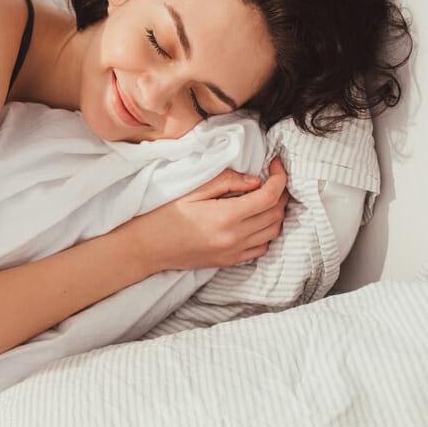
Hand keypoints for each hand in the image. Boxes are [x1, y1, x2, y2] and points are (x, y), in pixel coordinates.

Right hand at [133, 157, 288, 271]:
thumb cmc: (163, 216)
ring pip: (273, 232)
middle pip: (276, 214)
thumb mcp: (192, 190)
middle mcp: (234, 238)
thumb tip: (254, 180)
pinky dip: (265, 232)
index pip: (269, 196)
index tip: (276, 164)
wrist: (146, 248)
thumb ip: (225, 181)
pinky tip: (254, 220)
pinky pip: (261, 248)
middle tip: (272, 178)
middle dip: (281, 193)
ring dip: (275, 213)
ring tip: (265, 197)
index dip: (280, 177)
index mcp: (225, 217)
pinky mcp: (229, 261)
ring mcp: (233, 252)